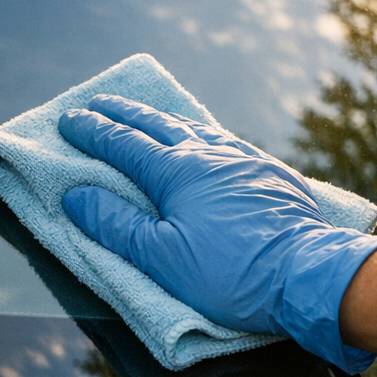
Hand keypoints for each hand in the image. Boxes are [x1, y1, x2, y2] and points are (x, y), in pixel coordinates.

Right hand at [58, 95, 376, 372]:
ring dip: (163, 119)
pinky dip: (200, 133)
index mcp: (176, 171)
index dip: (92, 132)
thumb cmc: (229, 273)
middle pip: (156, 124)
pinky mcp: (269, 173)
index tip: (68, 120)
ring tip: (147, 115)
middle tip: (99, 102)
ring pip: (194, 127)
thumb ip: (115, 224)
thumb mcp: (160, 258)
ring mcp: (242, 159)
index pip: (122, 144)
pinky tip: (204, 139)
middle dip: (123, 113)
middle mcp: (208, 154)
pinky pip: (224, 140)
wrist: (308, 274)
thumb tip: (76, 194)